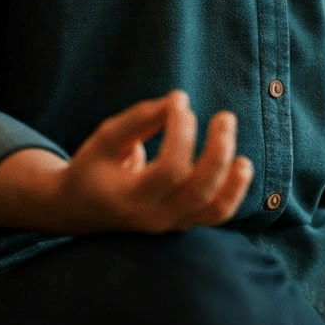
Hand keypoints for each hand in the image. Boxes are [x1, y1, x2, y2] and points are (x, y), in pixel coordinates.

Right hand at [0, 90, 253, 233]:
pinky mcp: (185, 223)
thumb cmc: (93, 168)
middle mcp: (154, 216)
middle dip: (218, 152)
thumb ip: (139, 119)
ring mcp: (172, 224)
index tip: (179, 103)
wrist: (81, 209)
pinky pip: (219, 213)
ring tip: (243, 155)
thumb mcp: (105, 140)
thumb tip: (179, 100)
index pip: (168, 170)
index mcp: (129, 198)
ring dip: (235, 180)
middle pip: (199, 191)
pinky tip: (240, 165)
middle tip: (225, 116)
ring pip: (216, 210)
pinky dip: (234, 190)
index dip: (181, 133)